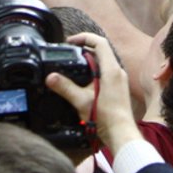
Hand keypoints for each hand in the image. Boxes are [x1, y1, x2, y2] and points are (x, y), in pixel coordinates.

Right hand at [47, 32, 137, 150]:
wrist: (121, 134)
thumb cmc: (106, 118)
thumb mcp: (82, 101)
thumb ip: (65, 88)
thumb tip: (51, 77)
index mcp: (111, 70)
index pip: (100, 42)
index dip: (84, 37)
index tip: (70, 41)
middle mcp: (118, 72)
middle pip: (101, 50)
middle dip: (84, 48)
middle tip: (69, 51)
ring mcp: (119, 80)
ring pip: (104, 61)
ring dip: (89, 59)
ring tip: (74, 64)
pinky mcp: (118, 88)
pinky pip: (106, 71)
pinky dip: (94, 69)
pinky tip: (83, 80)